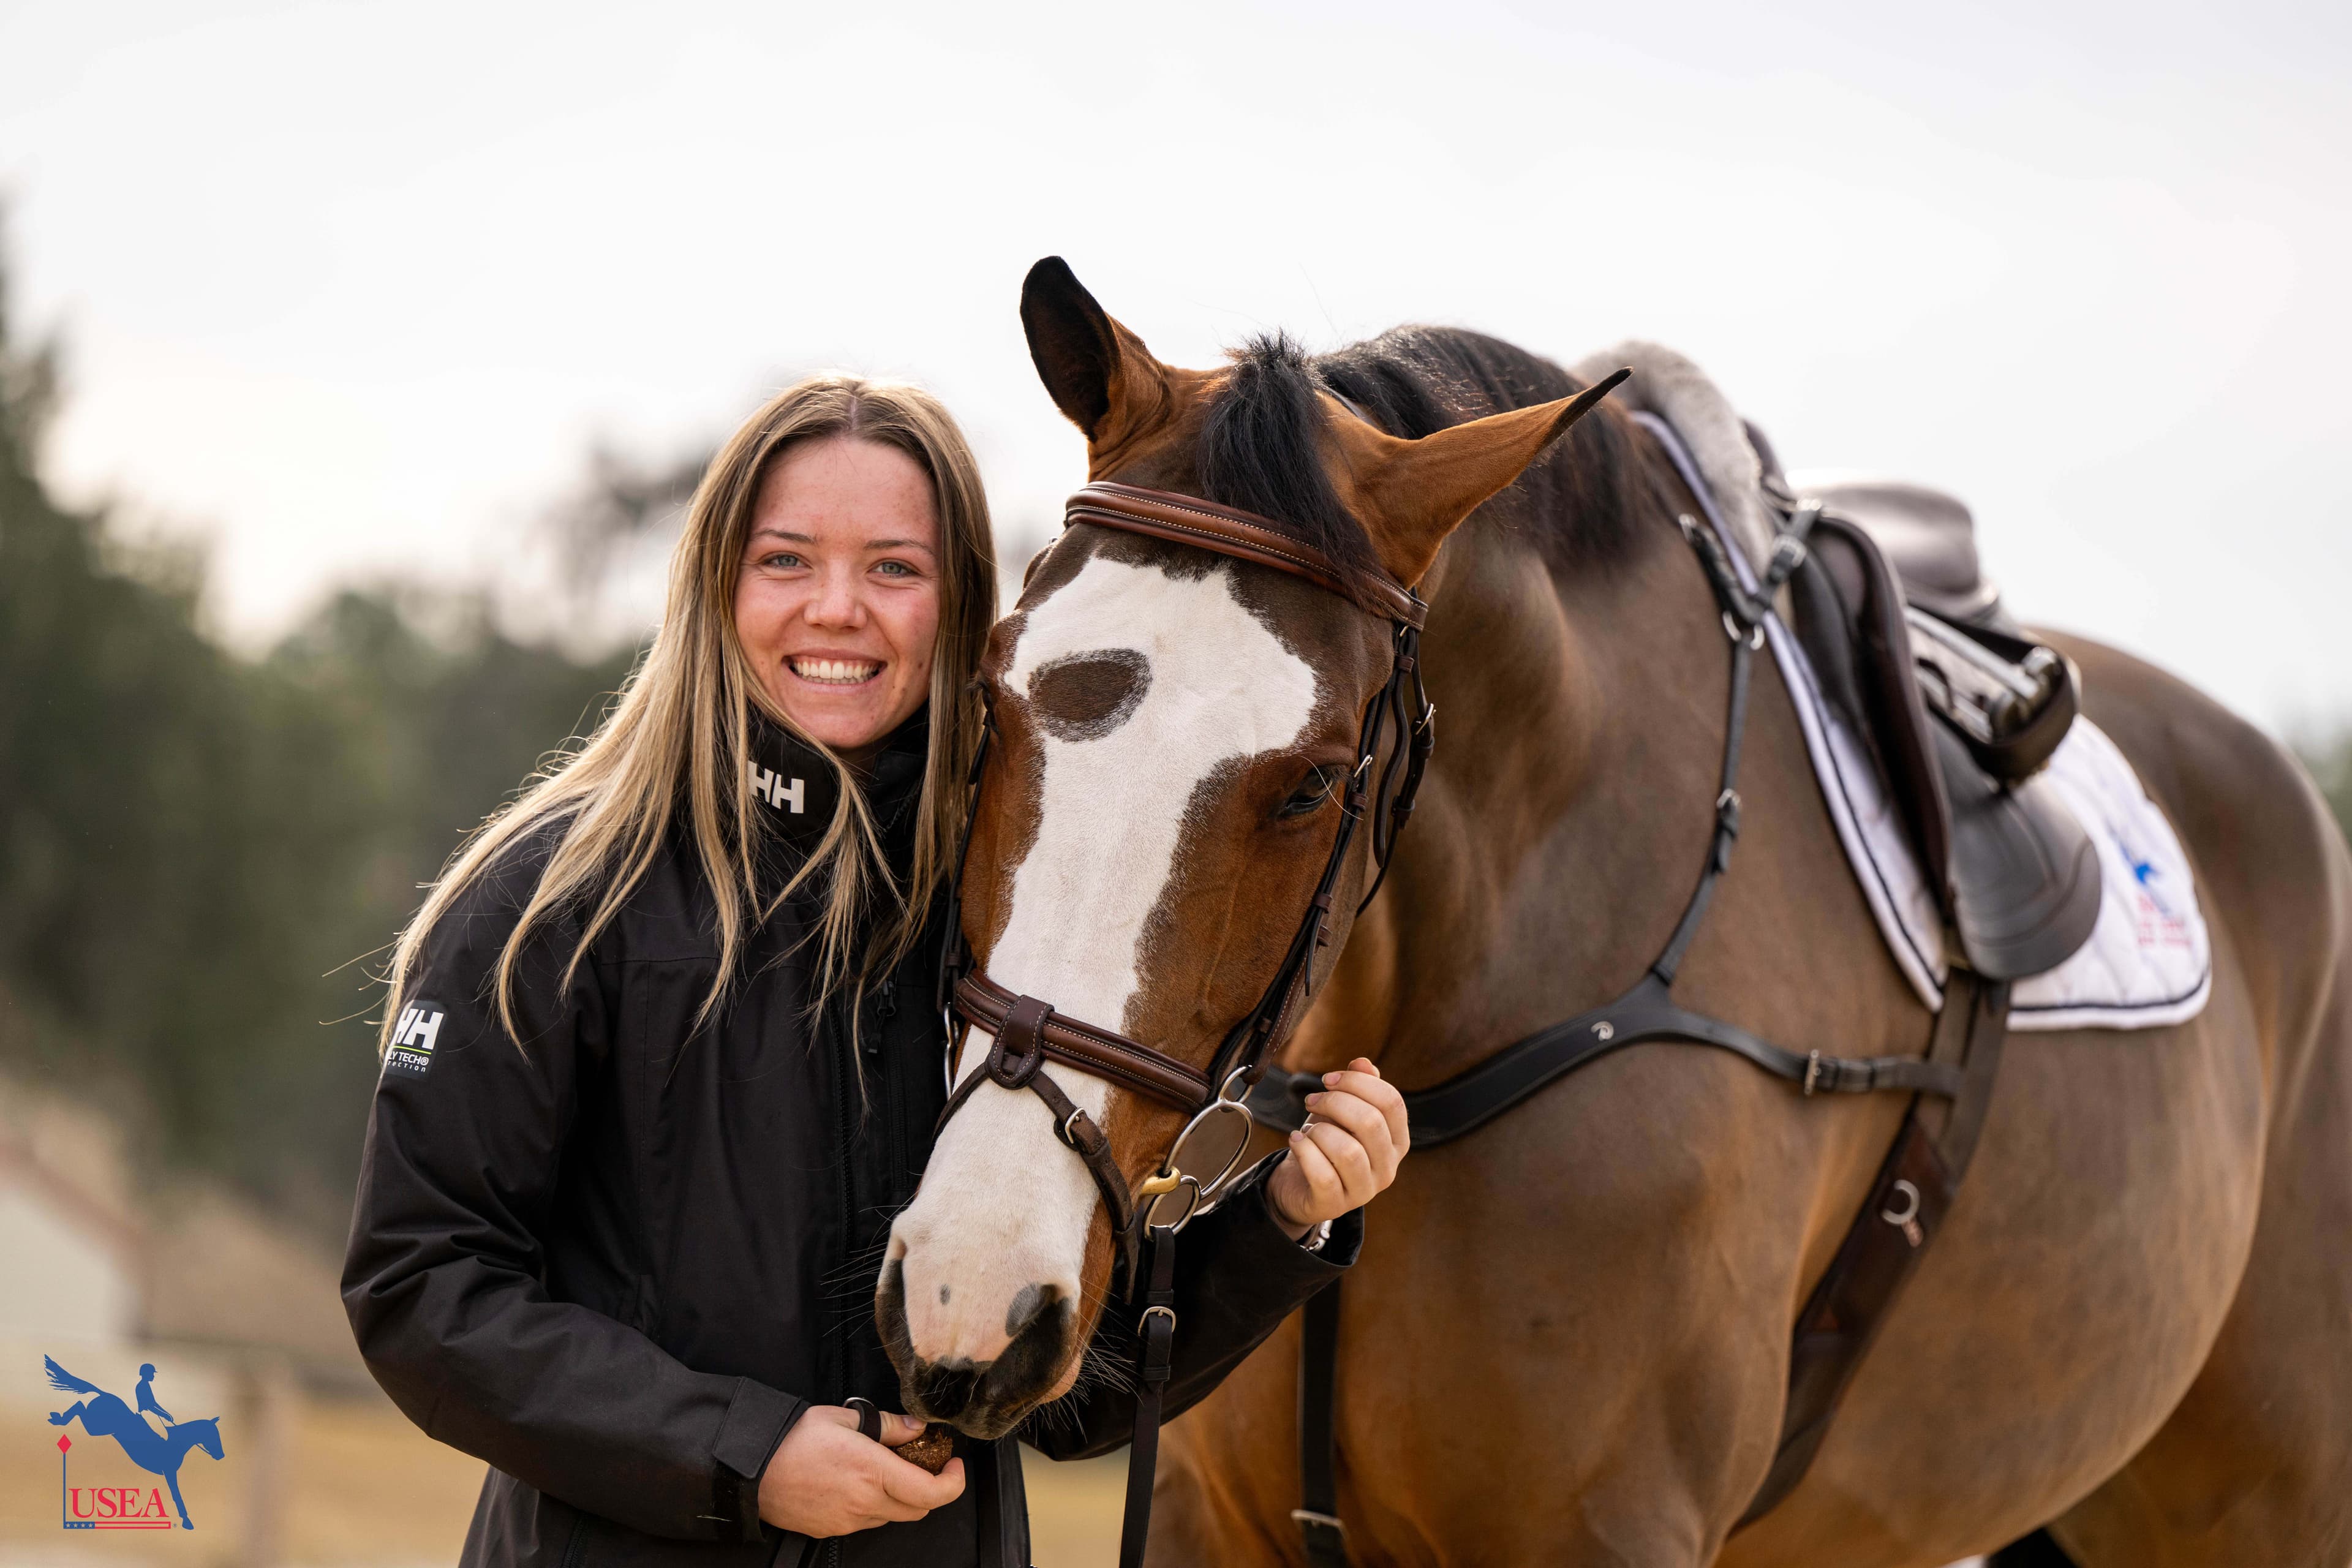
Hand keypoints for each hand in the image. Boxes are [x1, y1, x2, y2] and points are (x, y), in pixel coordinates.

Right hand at [757, 1405, 964, 1537]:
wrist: (752, 1470)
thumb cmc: (794, 1439)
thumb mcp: (845, 1419)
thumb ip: (887, 1425)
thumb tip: (917, 1427)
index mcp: (873, 1472)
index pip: (931, 1493)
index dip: (953, 1483)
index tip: (955, 1466)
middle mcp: (865, 1503)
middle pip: (918, 1509)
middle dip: (929, 1489)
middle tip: (924, 1463)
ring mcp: (849, 1521)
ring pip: (892, 1516)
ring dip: (900, 1497)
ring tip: (884, 1469)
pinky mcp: (833, 1530)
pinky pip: (867, 1521)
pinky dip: (874, 1505)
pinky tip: (859, 1483)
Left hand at [1266, 1057, 1409, 1240]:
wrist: (1299, 1184)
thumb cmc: (1326, 1143)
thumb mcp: (1342, 1111)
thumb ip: (1358, 1087)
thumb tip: (1363, 1062)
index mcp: (1397, 1141)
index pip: (1392, 1103)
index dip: (1358, 1082)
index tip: (1329, 1079)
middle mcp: (1388, 1168)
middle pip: (1370, 1122)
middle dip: (1334, 1102)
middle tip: (1311, 1099)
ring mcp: (1364, 1191)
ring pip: (1348, 1151)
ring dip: (1319, 1131)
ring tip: (1308, 1129)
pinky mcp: (1335, 1205)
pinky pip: (1323, 1175)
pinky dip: (1304, 1151)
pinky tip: (1296, 1141)